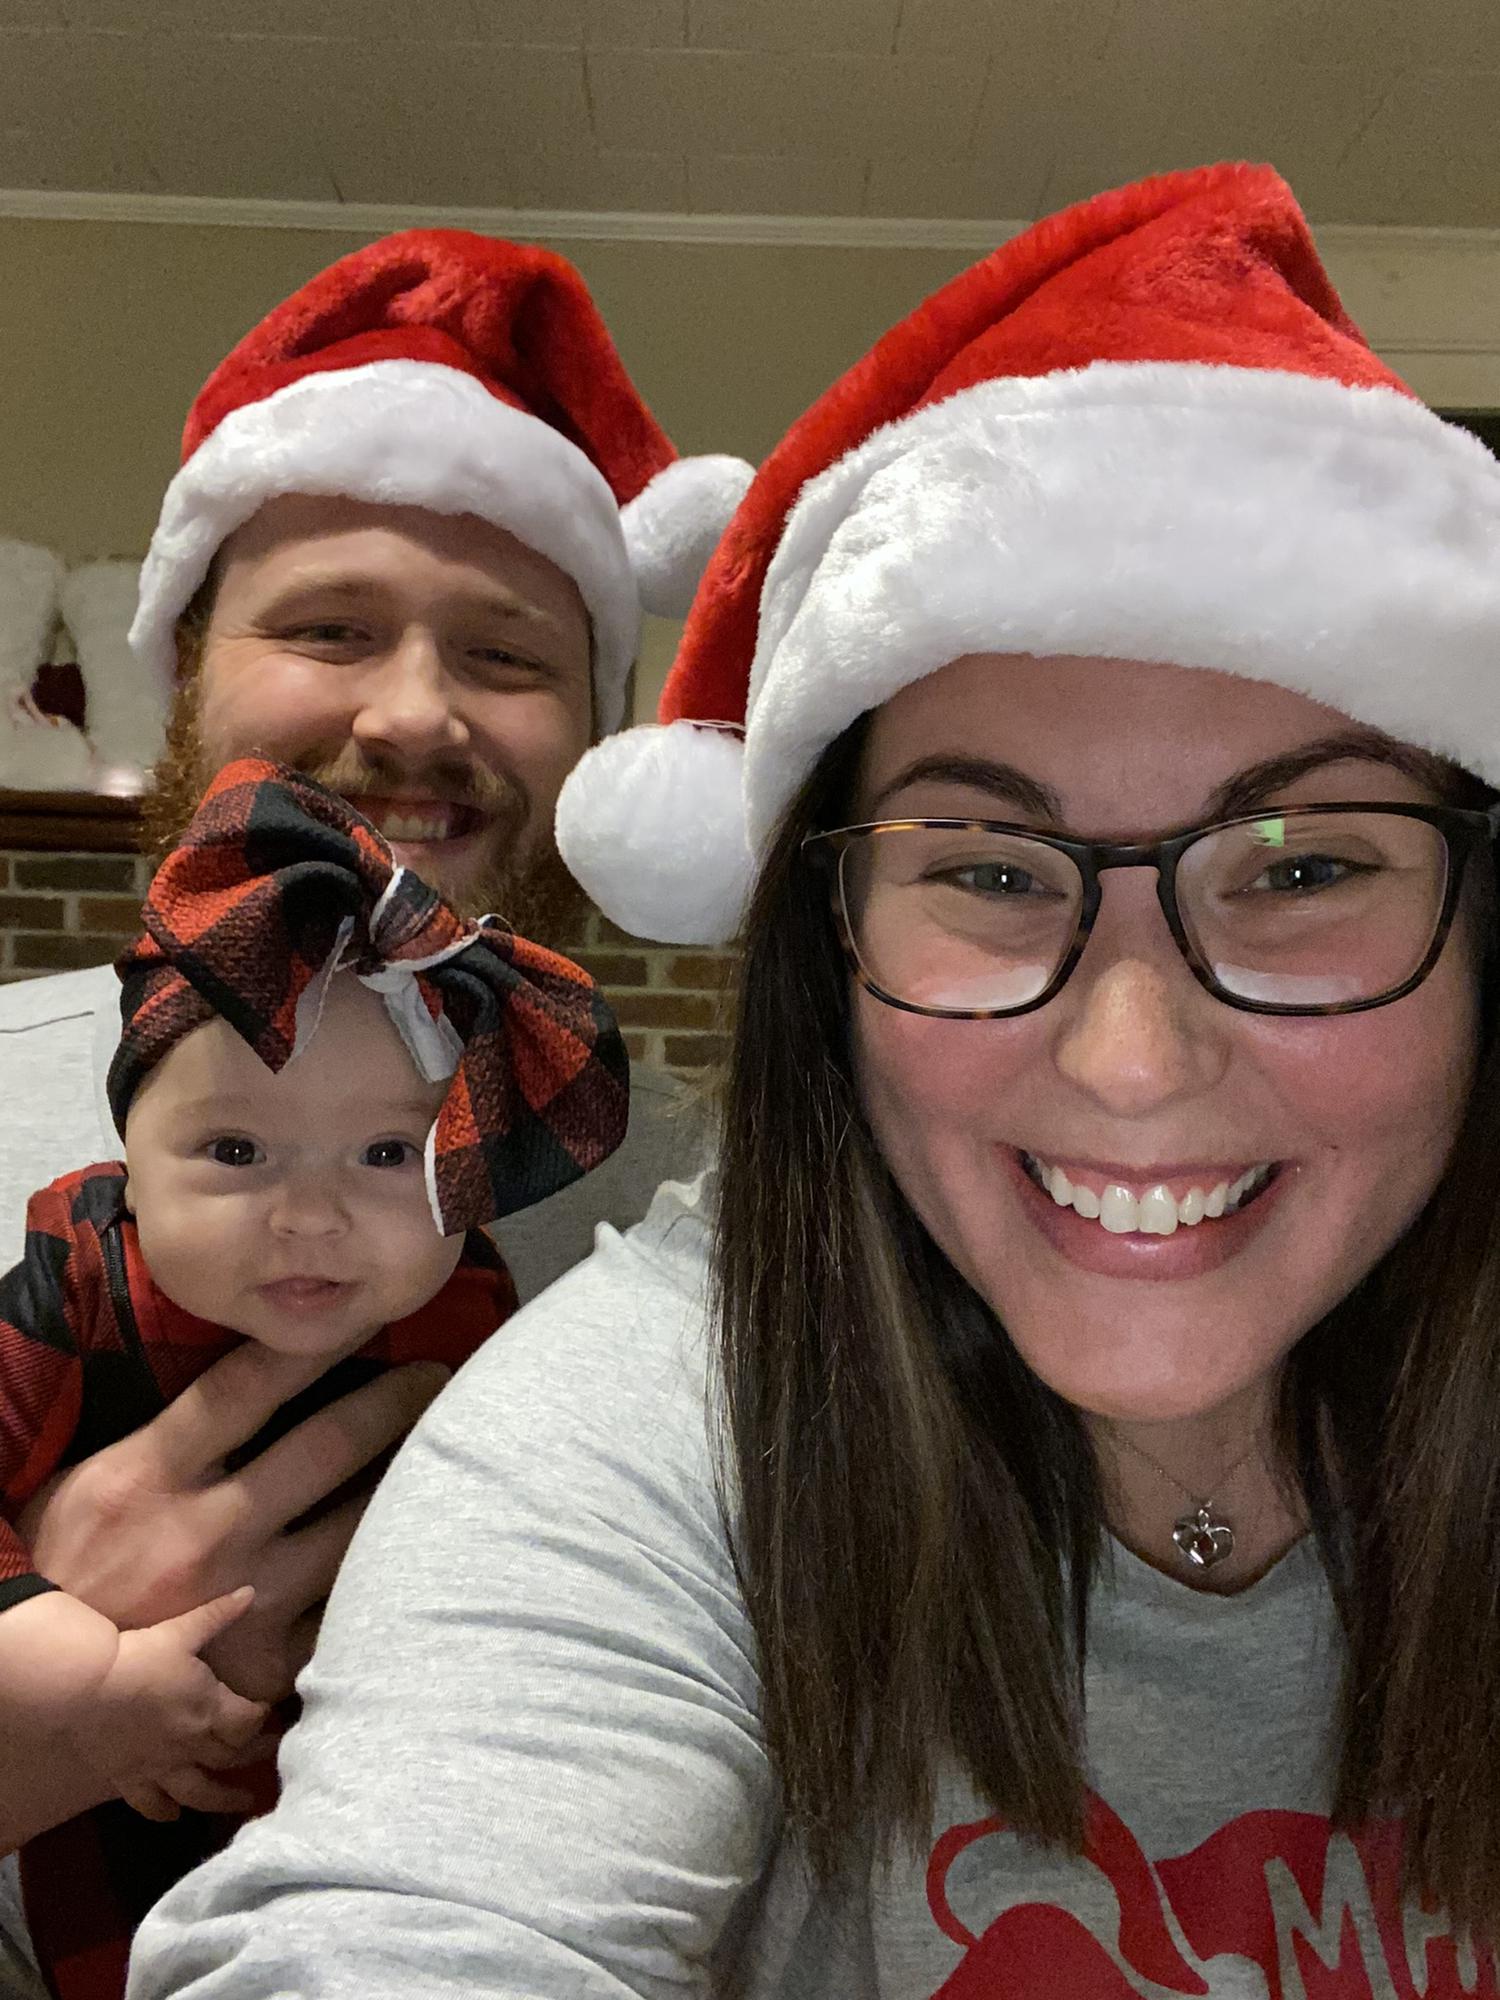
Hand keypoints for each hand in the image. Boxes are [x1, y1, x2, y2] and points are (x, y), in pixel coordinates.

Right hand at [18, 1344, 449, 1702]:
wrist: (47, 1694)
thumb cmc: (73, 1568)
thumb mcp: (99, 1482)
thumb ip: (172, 1435)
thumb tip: (258, 1375)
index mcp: (151, 1475)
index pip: (249, 1384)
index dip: (318, 1342)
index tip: (370, 1315)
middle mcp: (205, 1531)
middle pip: (328, 1445)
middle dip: (396, 1401)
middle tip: (437, 1377)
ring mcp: (244, 1600)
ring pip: (357, 1525)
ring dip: (409, 1482)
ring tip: (446, 1453)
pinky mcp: (269, 1662)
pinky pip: (351, 1604)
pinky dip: (387, 1570)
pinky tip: (416, 1544)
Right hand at [81, 1588, 271, 1820]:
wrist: (86, 1689)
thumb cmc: (139, 1657)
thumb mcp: (182, 1631)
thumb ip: (218, 1614)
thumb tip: (250, 1592)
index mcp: (209, 1710)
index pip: (249, 1721)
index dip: (262, 1716)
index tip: (269, 1710)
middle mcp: (191, 1745)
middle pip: (232, 1756)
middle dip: (255, 1752)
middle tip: (270, 1750)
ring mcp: (161, 1767)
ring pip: (200, 1792)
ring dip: (223, 1800)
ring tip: (242, 1804)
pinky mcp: (131, 1779)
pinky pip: (151, 1804)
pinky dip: (164, 1812)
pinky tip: (174, 1815)